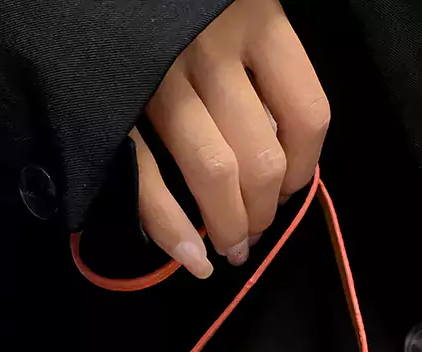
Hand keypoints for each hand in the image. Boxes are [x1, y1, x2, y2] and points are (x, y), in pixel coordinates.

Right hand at [131, 0, 328, 278]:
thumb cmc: (170, 2)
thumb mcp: (231, 10)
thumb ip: (257, 66)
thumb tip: (277, 152)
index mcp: (257, 20)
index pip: (306, 115)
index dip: (304, 170)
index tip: (289, 193)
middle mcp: (215, 49)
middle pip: (261, 157)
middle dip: (261, 213)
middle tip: (251, 233)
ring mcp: (161, 78)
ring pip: (215, 172)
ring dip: (227, 225)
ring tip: (227, 250)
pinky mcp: (115, 105)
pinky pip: (149, 179)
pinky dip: (172, 228)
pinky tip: (190, 257)